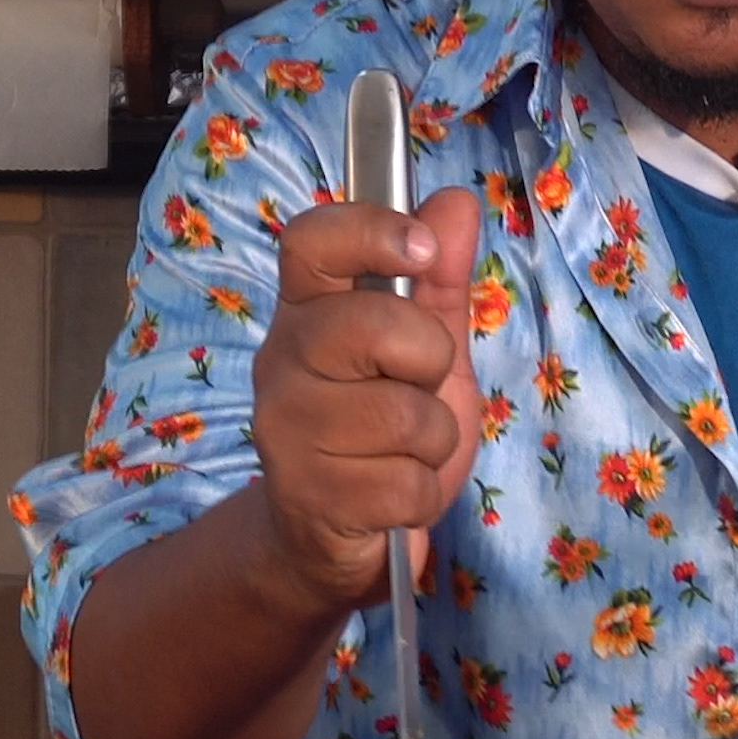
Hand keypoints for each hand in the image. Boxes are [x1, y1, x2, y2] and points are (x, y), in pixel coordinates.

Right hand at [253, 188, 484, 615]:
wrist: (333, 539)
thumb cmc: (382, 432)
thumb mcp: (423, 353)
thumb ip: (439, 280)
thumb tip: (455, 199)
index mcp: (307, 312)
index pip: (310, 241)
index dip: (370, 231)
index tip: (422, 247)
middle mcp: (282, 362)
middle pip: (371, 325)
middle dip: (428, 360)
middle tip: (418, 385)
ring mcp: (286, 431)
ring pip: (404, 415)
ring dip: (432, 440)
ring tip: (404, 450)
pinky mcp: (308, 498)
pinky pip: (406, 485)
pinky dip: (421, 494)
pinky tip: (393, 495)